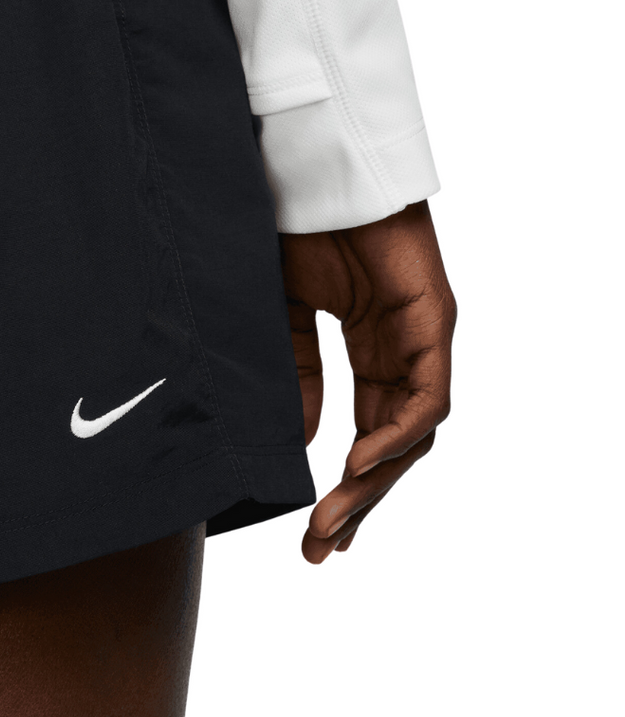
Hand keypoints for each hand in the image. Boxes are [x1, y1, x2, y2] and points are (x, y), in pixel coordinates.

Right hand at [279, 200, 455, 562]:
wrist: (308, 167)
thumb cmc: (294, 229)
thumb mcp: (284, 319)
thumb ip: (297, 377)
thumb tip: (304, 442)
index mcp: (369, 351)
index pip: (366, 432)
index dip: (345, 486)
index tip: (317, 532)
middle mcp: (401, 353)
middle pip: (392, 447)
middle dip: (358, 501)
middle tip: (322, 549)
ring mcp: (420, 338)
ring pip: (412, 434)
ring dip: (374, 483)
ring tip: (333, 523)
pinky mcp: (432, 319)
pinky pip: (425, 397)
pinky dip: (396, 435)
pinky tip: (356, 464)